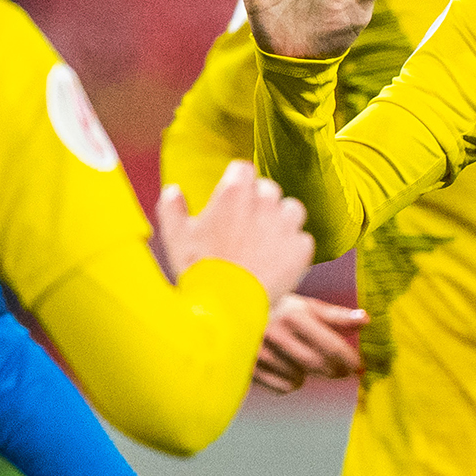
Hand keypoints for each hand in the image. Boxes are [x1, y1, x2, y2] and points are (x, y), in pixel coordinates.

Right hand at [155, 162, 313, 306]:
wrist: (227, 307)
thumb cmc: (199, 270)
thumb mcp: (175, 237)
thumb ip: (172, 208)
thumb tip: (173, 190)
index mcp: (234, 192)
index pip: (243, 168)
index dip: (238, 181)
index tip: (233, 196)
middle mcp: (264, 201)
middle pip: (268, 188)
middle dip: (259, 202)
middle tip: (246, 226)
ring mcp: (286, 223)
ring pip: (291, 209)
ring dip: (282, 220)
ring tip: (267, 242)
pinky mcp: (301, 247)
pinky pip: (303, 238)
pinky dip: (293, 248)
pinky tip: (278, 261)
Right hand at [253, 294, 367, 393]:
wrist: (232, 310)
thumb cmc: (275, 307)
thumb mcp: (304, 305)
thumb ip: (335, 315)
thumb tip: (365, 320)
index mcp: (292, 314)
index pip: (331, 346)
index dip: (350, 360)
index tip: (360, 367)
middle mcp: (275, 333)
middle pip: (317, 366)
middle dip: (335, 371)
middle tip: (343, 371)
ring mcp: (258, 353)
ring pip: (299, 380)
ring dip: (307, 374)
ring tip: (302, 359)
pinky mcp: (248, 368)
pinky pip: (281, 388)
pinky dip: (290, 382)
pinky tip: (286, 368)